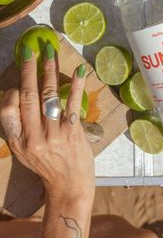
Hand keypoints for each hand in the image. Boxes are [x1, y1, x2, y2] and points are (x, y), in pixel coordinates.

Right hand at [0, 44, 94, 204]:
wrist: (69, 187)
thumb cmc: (47, 166)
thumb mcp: (25, 151)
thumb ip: (20, 127)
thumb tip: (20, 95)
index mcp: (18, 141)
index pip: (7, 110)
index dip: (12, 91)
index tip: (20, 81)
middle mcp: (33, 136)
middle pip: (28, 97)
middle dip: (28, 70)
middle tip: (30, 50)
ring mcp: (54, 134)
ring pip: (49, 95)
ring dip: (49, 71)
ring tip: (50, 52)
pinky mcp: (73, 132)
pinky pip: (72, 104)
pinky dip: (76, 86)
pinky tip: (79, 70)